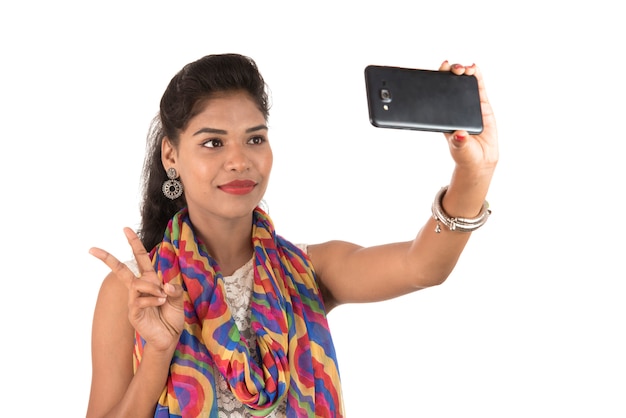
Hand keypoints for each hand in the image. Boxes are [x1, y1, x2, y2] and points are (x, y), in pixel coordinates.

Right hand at [89, 228, 183, 351]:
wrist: (169, 337)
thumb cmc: (172, 316)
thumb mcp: (178, 299)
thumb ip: (174, 290)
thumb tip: (164, 285)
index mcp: (151, 280)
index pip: (141, 259)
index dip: (134, 243)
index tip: (125, 229)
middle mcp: (139, 288)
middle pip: (121, 270)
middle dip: (108, 258)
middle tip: (92, 249)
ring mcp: (134, 301)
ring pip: (137, 284)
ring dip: (152, 287)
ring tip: (163, 296)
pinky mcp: (133, 314)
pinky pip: (139, 300)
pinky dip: (152, 298)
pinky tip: (160, 302)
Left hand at [439, 61, 498, 172]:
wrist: (481, 160)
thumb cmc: (465, 154)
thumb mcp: (460, 149)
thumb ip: (460, 142)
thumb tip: (460, 135)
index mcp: (444, 116)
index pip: (437, 94)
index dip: (437, 81)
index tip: (438, 72)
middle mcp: (455, 107)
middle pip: (450, 84)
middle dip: (450, 72)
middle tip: (452, 68)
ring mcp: (469, 104)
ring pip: (465, 83)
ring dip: (464, 72)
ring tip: (464, 68)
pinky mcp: (482, 105)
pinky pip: (479, 88)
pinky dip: (477, 77)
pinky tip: (474, 68)